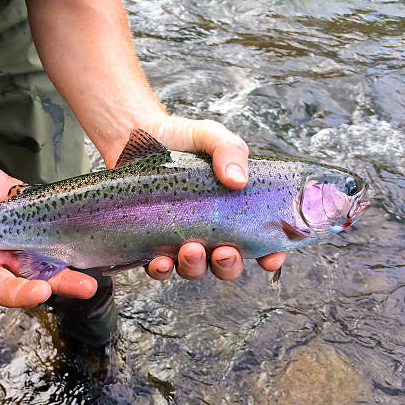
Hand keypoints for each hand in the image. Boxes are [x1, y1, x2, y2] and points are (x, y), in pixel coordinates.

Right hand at [0, 152, 96, 314]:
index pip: (2, 287)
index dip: (20, 292)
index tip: (40, 292)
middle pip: (34, 273)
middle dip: (60, 281)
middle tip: (87, 286)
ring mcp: (14, 228)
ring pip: (47, 246)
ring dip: (71, 255)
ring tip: (98, 261)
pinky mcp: (22, 203)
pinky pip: (47, 213)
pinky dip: (66, 219)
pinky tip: (89, 222)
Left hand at [144, 115, 285, 280]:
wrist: (134, 134)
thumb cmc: (176, 137)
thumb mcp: (209, 135)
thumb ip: (229, 149)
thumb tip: (238, 180)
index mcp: (230, 208)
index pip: (258, 239)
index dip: (269, 253)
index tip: (270, 258)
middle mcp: (207, 229)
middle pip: (226, 262)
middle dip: (228, 265)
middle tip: (224, 252)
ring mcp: (178, 239)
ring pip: (194, 269)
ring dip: (196, 267)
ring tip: (190, 250)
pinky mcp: (149, 242)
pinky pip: (159, 267)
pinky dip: (162, 270)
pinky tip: (161, 261)